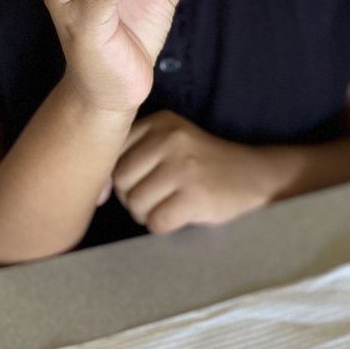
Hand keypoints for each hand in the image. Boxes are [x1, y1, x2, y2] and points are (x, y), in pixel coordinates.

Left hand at [112, 111, 268, 234]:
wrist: (253, 177)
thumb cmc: (202, 165)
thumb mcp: (171, 142)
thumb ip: (135, 152)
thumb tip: (95, 188)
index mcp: (160, 122)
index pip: (113, 154)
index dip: (120, 176)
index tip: (140, 181)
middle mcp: (171, 139)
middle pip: (120, 180)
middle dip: (131, 197)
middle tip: (156, 197)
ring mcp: (184, 167)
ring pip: (135, 204)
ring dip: (147, 214)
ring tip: (168, 204)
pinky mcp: (196, 196)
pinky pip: (157, 221)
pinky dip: (163, 226)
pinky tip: (180, 215)